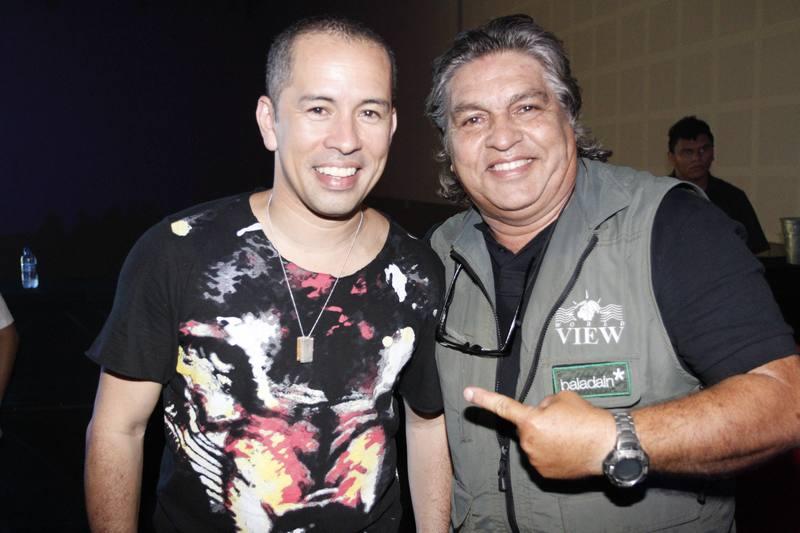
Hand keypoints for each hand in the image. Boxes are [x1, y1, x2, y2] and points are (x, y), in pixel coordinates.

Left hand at [463, 387, 615, 478]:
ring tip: (569, 436)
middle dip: (539, 422)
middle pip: (526, 426)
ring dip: (546, 438)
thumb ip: (543, 403)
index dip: (483, 398)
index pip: (502, 406)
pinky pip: (541, 457)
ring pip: (534, 442)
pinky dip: (551, 453)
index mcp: (531, 420)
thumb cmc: (587, 419)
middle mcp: (529, 442)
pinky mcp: (544, 473)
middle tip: (562, 422)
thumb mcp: (562, 398)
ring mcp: (535, 460)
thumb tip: (539, 410)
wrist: (608, 445)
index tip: (467, 393)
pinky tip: (567, 449)